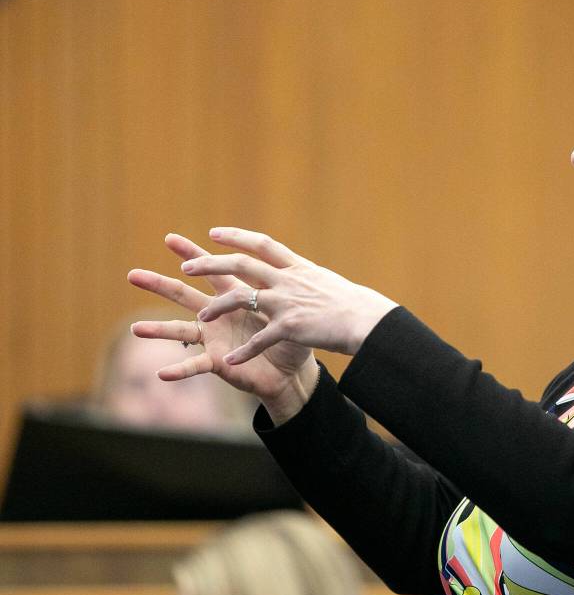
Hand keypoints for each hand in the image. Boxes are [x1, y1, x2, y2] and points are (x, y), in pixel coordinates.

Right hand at [128, 233, 318, 422]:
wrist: (293, 371)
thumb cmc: (288, 336)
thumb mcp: (284, 306)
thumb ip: (274, 285)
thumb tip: (277, 258)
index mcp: (234, 295)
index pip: (210, 270)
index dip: (192, 254)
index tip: (169, 238)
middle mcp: (217, 315)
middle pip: (183, 295)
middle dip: (159, 285)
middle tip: (132, 274)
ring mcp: (214, 339)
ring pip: (181, 332)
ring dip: (158, 330)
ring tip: (135, 328)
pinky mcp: (219, 362)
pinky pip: (196, 366)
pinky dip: (180, 370)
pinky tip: (161, 373)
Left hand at [182, 227, 398, 362]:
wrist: (365, 321)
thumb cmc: (351, 304)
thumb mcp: (325, 282)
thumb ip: (304, 278)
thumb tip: (296, 272)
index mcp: (296, 267)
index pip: (261, 244)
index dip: (236, 237)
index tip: (214, 233)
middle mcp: (287, 280)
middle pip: (241, 265)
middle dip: (211, 265)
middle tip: (187, 268)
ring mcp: (286, 303)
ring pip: (241, 300)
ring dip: (217, 309)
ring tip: (201, 318)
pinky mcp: (289, 328)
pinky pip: (259, 340)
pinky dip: (244, 352)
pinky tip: (229, 361)